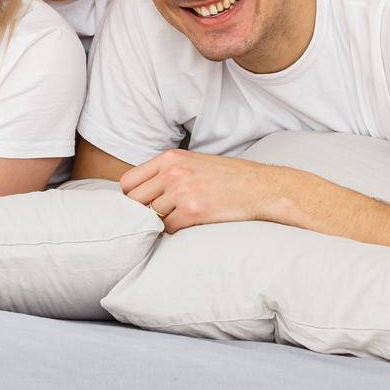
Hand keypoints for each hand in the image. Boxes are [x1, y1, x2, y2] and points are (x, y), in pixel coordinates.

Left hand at [119, 149, 289, 231]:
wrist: (260, 187)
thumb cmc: (227, 177)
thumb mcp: (193, 162)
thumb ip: (167, 173)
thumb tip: (140, 193)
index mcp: (169, 158)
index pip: (129, 182)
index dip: (131, 198)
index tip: (140, 207)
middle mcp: (172, 172)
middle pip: (134, 201)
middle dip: (141, 213)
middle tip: (153, 219)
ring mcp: (182, 191)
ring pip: (152, 217)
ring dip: (161, 223)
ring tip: (178, 220)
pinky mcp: (193, 211)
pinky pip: (169, 228)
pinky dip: (175, 231)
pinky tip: (189, 225)